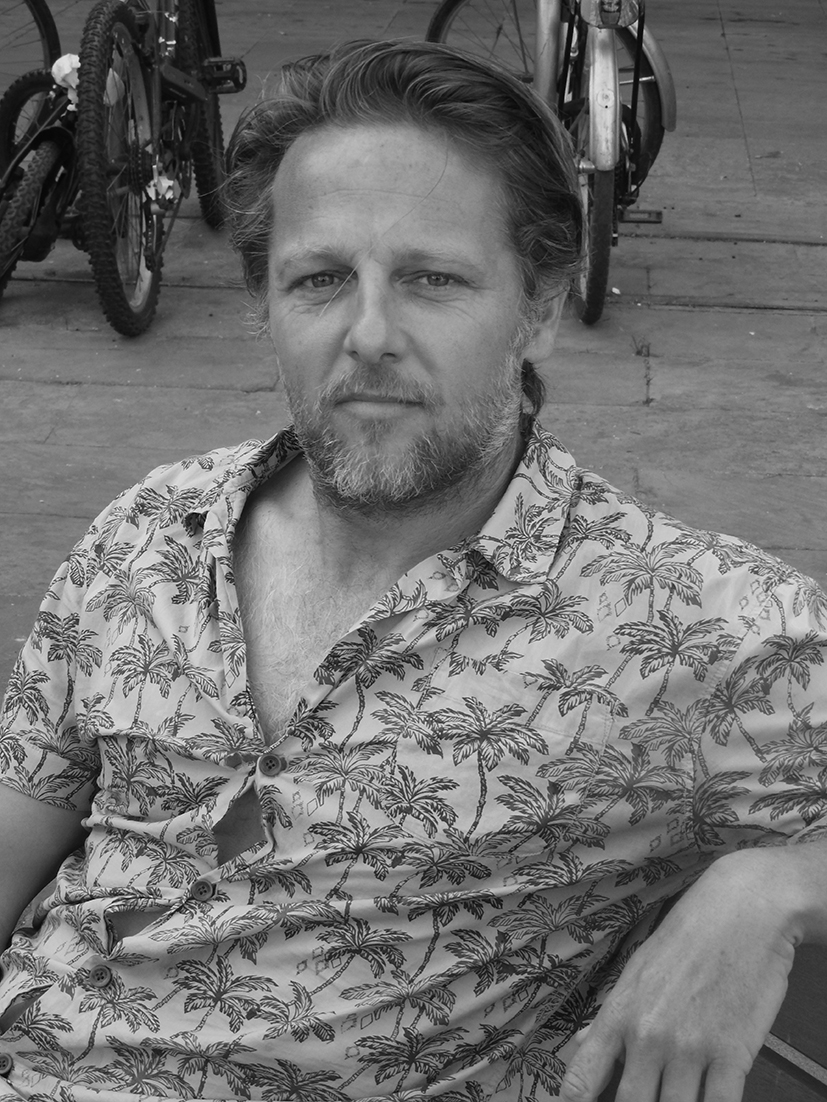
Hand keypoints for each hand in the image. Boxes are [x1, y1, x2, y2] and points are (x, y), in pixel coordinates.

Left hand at [558, 850, 800, 1101]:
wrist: (744, 910)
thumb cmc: (690, 934)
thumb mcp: (640, 967)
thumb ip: (611, 1014)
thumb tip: (581, 1042)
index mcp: (620, 1012)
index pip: (582, 1076)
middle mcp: (648, 1035)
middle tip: (647, 1095)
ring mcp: (690, 1048)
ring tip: (679, 1094)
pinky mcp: (732, 1056)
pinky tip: (707, 1100)